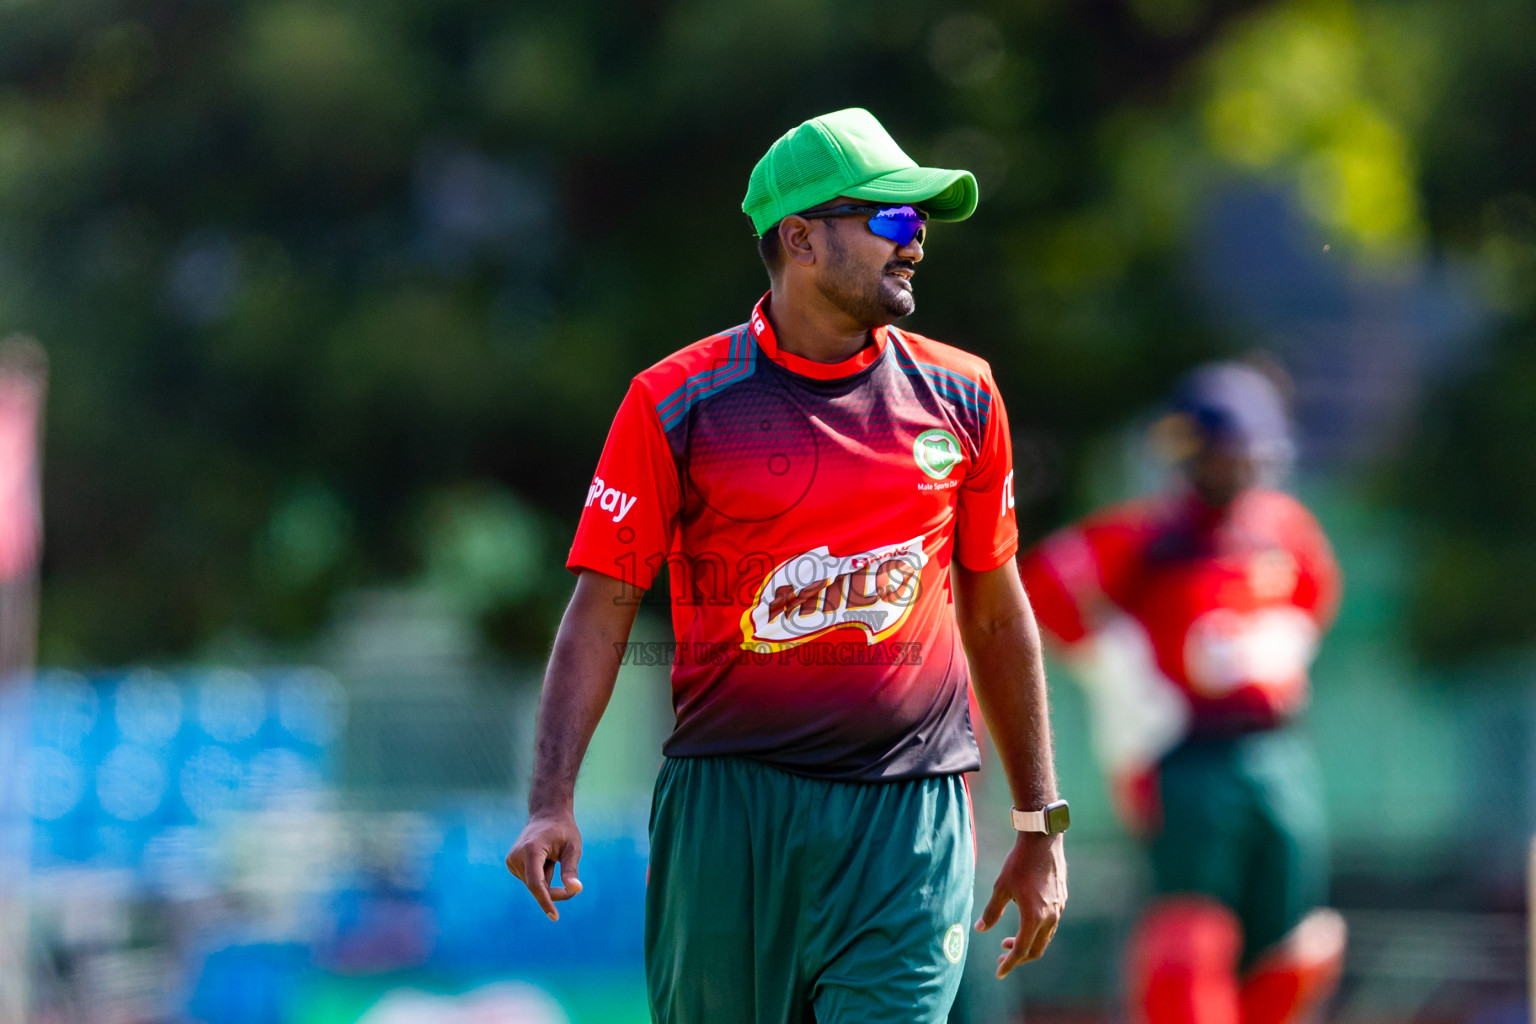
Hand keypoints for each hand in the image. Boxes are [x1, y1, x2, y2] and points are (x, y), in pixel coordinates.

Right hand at [506, 811, 583, 920]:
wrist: (547, 814)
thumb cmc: (563, 830)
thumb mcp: (573, 847)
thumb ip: (571, 869)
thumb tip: (576, 889)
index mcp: (531, 850)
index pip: (535, 883)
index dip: (545, 901)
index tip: (555, 916)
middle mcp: (516, 856)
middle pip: (536, 887)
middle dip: (555, 892)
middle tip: (573, 887)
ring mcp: (511, 860)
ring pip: (533, 886)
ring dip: (548, 880)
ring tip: (552, 857)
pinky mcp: (512, 864)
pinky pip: (530, 881)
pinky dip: (541, 876)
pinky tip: (545, 859)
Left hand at [975, 832, 1066, 976]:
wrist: (1043, 840)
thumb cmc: (1019, 862)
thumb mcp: (1001, 887)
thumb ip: (991, 912)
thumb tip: (979, 930)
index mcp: (1034, 916)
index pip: (1022, 950)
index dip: (1010, 964)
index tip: (999, 972)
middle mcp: (1050, 916)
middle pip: (1036, 949)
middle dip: (1019, 958)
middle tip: (1001, 958)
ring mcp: (1059, 908)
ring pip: (1045, 937)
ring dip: (1028, 944)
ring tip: (1008, 941)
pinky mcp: (1061, 900)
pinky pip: (1051, 924)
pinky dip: (1037, 931)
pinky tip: (1025, 923)